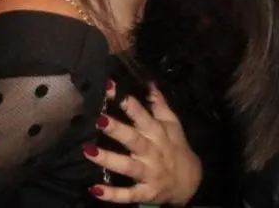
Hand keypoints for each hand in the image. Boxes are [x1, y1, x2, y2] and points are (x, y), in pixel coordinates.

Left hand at [83, 84, 201, 204]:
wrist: (190, 181)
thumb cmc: (176, 147)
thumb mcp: (173, 123)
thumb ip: (160, 104)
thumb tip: (149, 83)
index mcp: (158, 133)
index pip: (143, 116)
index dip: (130, 104)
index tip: (114, 92)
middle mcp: (153, 152)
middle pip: (134, 140)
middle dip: (117, 130)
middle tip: (100, 119)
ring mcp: (149, 173)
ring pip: (127, 166)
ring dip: (108, 159)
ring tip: (88, 151)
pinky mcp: (145, 192)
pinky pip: (128, 194)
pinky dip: (113, 194)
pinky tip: (95, 190)